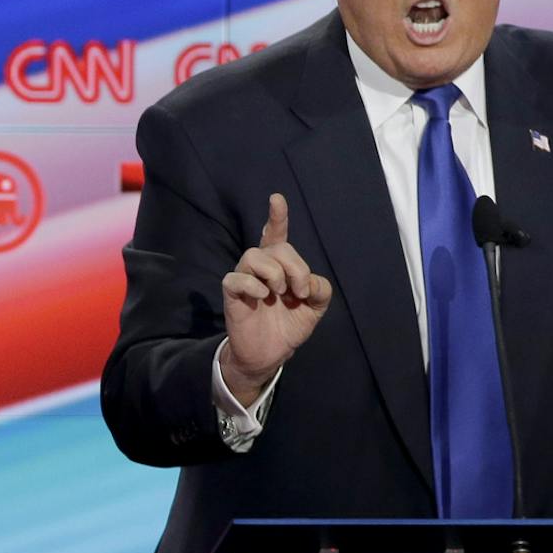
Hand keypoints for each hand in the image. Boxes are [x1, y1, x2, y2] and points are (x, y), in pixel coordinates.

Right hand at [221, 193, 332, 405]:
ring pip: (253, 256)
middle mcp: (260, 268)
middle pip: (274, 247)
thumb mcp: (315, 308)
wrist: (271, 354)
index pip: (275, 235)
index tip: (276, 199)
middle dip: (294, 266)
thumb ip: (320, 289)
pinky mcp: (232, 295)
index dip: (277, 217)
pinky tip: (263, 298)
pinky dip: (253, 286)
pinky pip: (236, 279)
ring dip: (274, 273)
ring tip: (279, 293)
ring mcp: (244, 280)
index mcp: (279, 266)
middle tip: (299, 291)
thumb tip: (309, 281)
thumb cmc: (289, 325)